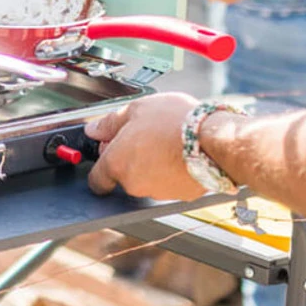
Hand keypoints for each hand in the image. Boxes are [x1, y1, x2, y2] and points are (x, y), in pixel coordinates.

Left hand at [85, 92, 204, 199]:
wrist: (210, 141)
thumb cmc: (174, 122)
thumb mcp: (137, 109)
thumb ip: (110, 122)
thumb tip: (94, 129)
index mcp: (117, 163)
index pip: (97, 180)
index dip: (102, 166)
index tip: (110, 153)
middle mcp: (133, 183)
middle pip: (124, 176)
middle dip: (131, 160)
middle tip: (145, 137)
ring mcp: (156, 192)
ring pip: (147, 180)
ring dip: (152, 165)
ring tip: (167, 141)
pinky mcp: (178, 196)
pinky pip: (168, 184)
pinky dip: (170, 172)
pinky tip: (179, 153)